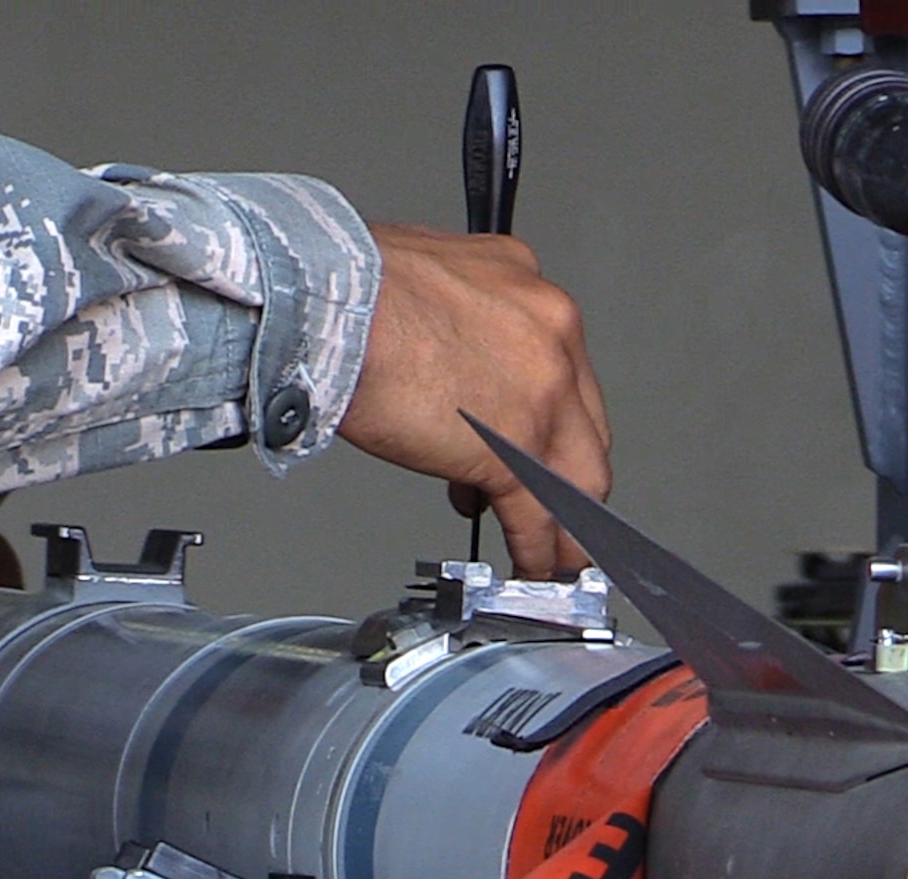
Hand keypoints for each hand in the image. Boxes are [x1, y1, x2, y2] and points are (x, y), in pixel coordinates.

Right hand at [338, 224, 611, 577]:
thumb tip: (447, 362)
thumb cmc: (348, 289)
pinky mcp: (515, 448)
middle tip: (548, 501)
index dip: (549, 420)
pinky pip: (541, 514)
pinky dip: (540, 550)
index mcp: (525, 290)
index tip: (537, 442)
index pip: (559, 371)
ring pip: (577, 475)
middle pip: (582, 426)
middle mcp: (548, 332)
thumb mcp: (425, 284)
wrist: (324, 304)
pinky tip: (531, 565)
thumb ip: (456, 326)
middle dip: (563, 470)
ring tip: (549, 548)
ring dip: (563, 520)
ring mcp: (542, 392)